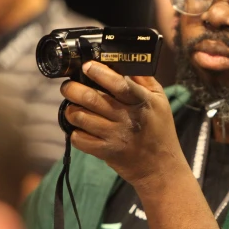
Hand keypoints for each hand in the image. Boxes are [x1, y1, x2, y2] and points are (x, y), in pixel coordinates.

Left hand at [60, 62, 188, 187]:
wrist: (160, 167)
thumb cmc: (160, 129)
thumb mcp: (160, 100)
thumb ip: (144, 80)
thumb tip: (124, 61)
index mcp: (143, 103)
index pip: (119, 84)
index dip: (100, 73)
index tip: (87, 66)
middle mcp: (128, 119)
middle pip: (92, 99)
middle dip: (73, 89)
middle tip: (68, 86)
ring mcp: (115, 136)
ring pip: (81, 117)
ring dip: (71, 109)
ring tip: (72, 106)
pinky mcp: (106, 152)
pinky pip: (79, 139)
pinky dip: (74, 131)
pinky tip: (80, 127)